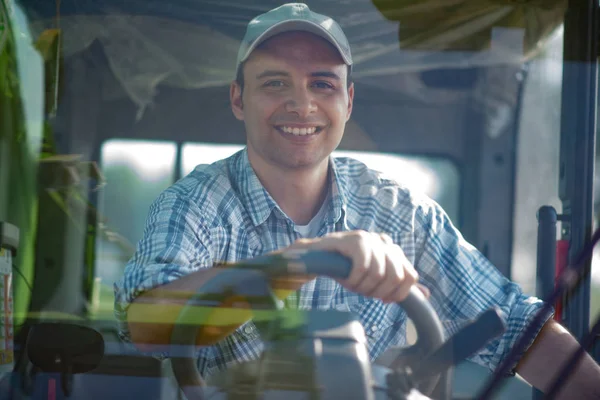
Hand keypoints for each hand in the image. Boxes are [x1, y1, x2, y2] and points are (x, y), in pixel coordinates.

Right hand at [286, 230, 429, 302]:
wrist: (316, 258)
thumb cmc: (346, 269)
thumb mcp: (375, 279)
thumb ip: (399, 285)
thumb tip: (426, 295)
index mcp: (392, 250)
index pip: (410, 275)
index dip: (398, 293)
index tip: (383, 299)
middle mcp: (384, 241)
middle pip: (396, 276)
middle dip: (379, 291)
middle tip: (363, 292)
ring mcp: (370, 238)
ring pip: (379, 274)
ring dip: (363, 286)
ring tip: (352, 285)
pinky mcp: (354, 240)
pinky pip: (363, 267)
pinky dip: (354, 279)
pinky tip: (347, 279)